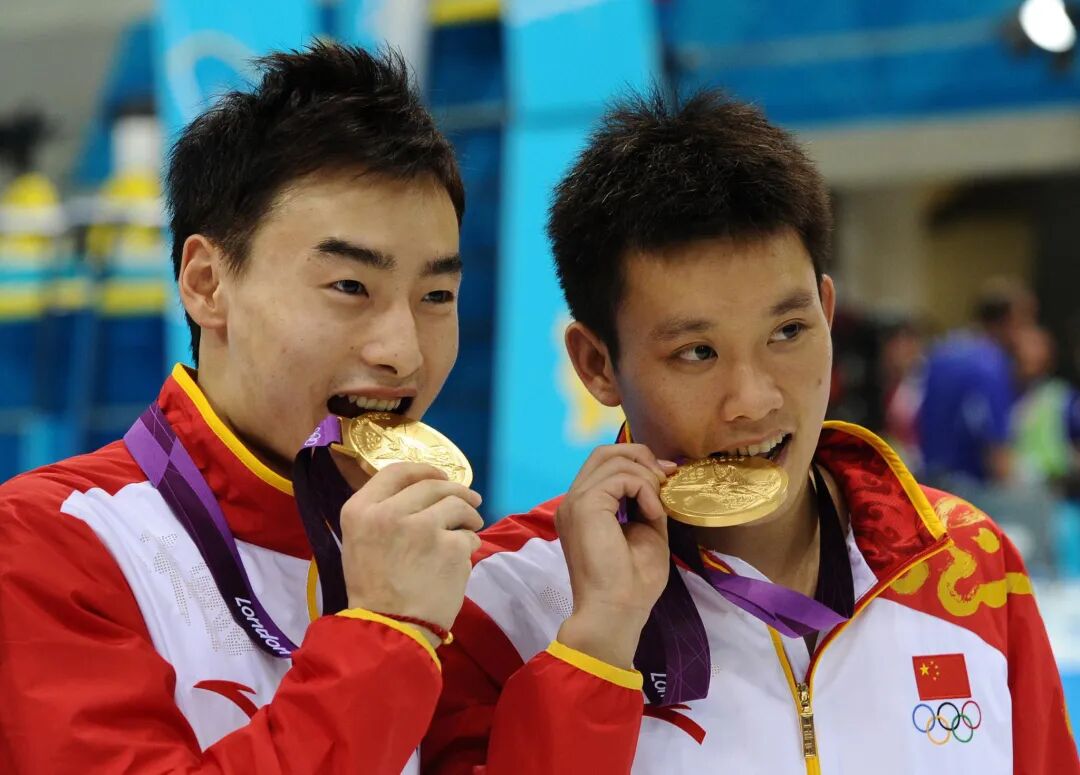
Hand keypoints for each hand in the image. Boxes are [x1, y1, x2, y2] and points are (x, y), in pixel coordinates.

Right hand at [339, 463, 482, 635]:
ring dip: (469, 516)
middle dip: (458, 490)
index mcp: (361, 511)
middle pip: (434, 485)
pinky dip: (469, 546)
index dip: (424, 469)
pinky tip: (460, 561)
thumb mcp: (360, 543)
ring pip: (458, 506)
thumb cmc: (373, 591)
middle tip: (471, 500)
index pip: (396, 472)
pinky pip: (469, 537)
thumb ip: (383, 514)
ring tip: (470, 529)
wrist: (390, 630)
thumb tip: (422, 493)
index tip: (441, 475)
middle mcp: (390, 513)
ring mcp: (423, 528)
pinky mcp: (451, 547)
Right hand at [555, 444, 675, 667]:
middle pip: (604, 452)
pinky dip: (644, 490)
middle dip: (640, 456)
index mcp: (584, 508)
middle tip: (665, 477)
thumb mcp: (646, 531)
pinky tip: (653, 514)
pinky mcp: (585, 505)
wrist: (617, 611)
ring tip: (658, 506)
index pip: (604, 464)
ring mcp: (575, 501)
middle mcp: (574, 500)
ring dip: (645, 477)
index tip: (666, 478)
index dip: (637, 462)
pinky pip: (621, 478)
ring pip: (613, 459)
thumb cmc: (631, 583)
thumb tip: (660, 477)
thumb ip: (646, 503)